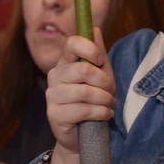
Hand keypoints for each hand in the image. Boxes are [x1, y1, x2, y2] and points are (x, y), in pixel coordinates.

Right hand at [45, 28, 115, 154]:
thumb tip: (95, 29)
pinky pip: (83, 110)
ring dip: (105, 99)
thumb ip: (98, 53)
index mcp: (65, 62)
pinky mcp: (54, 114)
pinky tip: (105, 114)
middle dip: (105, 82)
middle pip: (83, 69)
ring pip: (85, 91)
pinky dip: (101, 112)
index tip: (100, 60)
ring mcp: (52, 95)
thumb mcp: (101, 74)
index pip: (72, 43)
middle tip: (111, 91)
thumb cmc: (93, 99)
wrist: (83, 134)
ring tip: (109, 104)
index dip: (90, 49)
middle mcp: (54, 75)